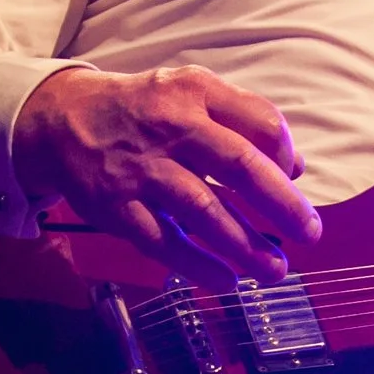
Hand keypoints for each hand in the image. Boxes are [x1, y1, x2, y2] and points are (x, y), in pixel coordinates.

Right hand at [11, 63, 317, 277]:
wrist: (63, 119)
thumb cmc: (143, 110)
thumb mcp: (190, 93)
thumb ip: (242, 120)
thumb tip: (295, 167)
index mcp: (195, 93)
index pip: (260, 122)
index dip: (287, 154)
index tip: (294, 178)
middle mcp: (170, 126)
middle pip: (239, 165)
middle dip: (282, 204)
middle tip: (310, 232)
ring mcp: (141, 169)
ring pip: (204, 211)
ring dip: (246, 246)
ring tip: (275, 269)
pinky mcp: (117, 206)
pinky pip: (164, 242)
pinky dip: (198, 265)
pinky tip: (226, 281)